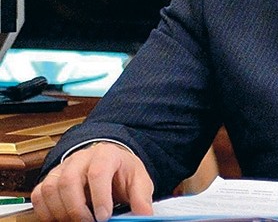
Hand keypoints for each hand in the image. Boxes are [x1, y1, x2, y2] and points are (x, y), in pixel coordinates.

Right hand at [31, 142, 153, 221]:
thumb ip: (141, 199)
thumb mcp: (138, 181)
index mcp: (106, 154)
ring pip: (51, 188)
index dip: (99, 197)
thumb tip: (145, 216)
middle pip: (69, 181)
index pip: (98, 172)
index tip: (104, 218)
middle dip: (77, 209)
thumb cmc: (123, 172)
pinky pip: (40, 195)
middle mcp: (82, 158)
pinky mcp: (51, 178)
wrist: (111, 163)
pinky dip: (46, 212)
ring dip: (61, 212)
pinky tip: (62, 219)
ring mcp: (64, 167)